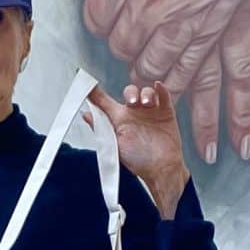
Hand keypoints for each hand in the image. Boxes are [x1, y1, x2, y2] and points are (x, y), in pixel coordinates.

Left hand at [69, 0, 249, 91]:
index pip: (98, 17)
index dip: (100, 22)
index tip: (108, 19)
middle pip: (123, 45)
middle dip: (122, 46)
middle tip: (129, 38)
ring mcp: (187, 9)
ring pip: (154, 62)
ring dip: (147, 68)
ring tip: (148, 65)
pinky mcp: (218, 18)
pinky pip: (190, 64)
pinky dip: (178, 77)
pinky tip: (174, 77)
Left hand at [89, 82, 189, 213]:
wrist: (161, 169)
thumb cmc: (137, 160)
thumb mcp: (115, 145)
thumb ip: (101, 128)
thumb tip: (85, 115)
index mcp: (119, 119)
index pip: (104, 101)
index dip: (95, 91)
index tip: (86, 79)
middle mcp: (134, 112)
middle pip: (130, 92)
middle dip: (131, 93)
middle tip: (132, 102)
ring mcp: (150, 111)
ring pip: (146, 92)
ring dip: (145, 93)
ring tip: (147, 103)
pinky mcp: (165, 112)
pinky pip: (164, 96)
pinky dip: (161, 89)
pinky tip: (158, 87)